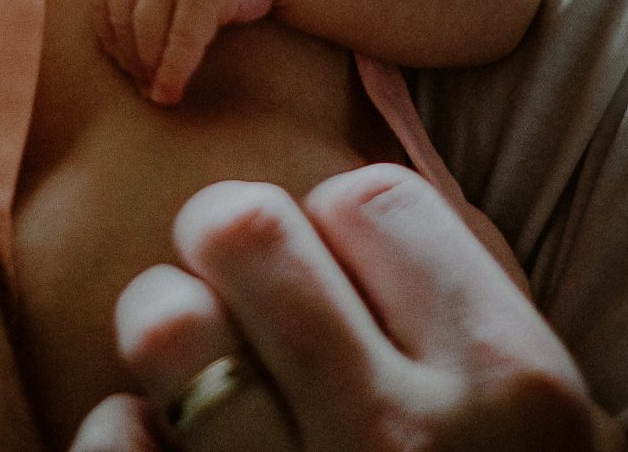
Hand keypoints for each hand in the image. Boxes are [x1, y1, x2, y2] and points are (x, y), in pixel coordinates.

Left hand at [70, 166, 622, 451]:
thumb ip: (482, 342)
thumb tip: (362, 221)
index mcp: (513, 393)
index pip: (371, 200)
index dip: (340, 225)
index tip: (341, 270)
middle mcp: (406, 441)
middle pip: (248, 231)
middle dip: (229, 243)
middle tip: (236, 277)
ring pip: (166, 326)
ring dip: (167, 330)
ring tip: (189, 358)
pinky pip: (114, 448)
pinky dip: (121, 440)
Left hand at [91, 0, 280, 104]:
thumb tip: (119, 61)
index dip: (108, 38)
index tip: (123, 64)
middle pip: (121, 14)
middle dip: (129, 57)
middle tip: (142, 84)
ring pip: (147, 29)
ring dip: (149, 68)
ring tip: (157, 90)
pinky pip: (182, 39)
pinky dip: (174, 72)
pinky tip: (171, 93)